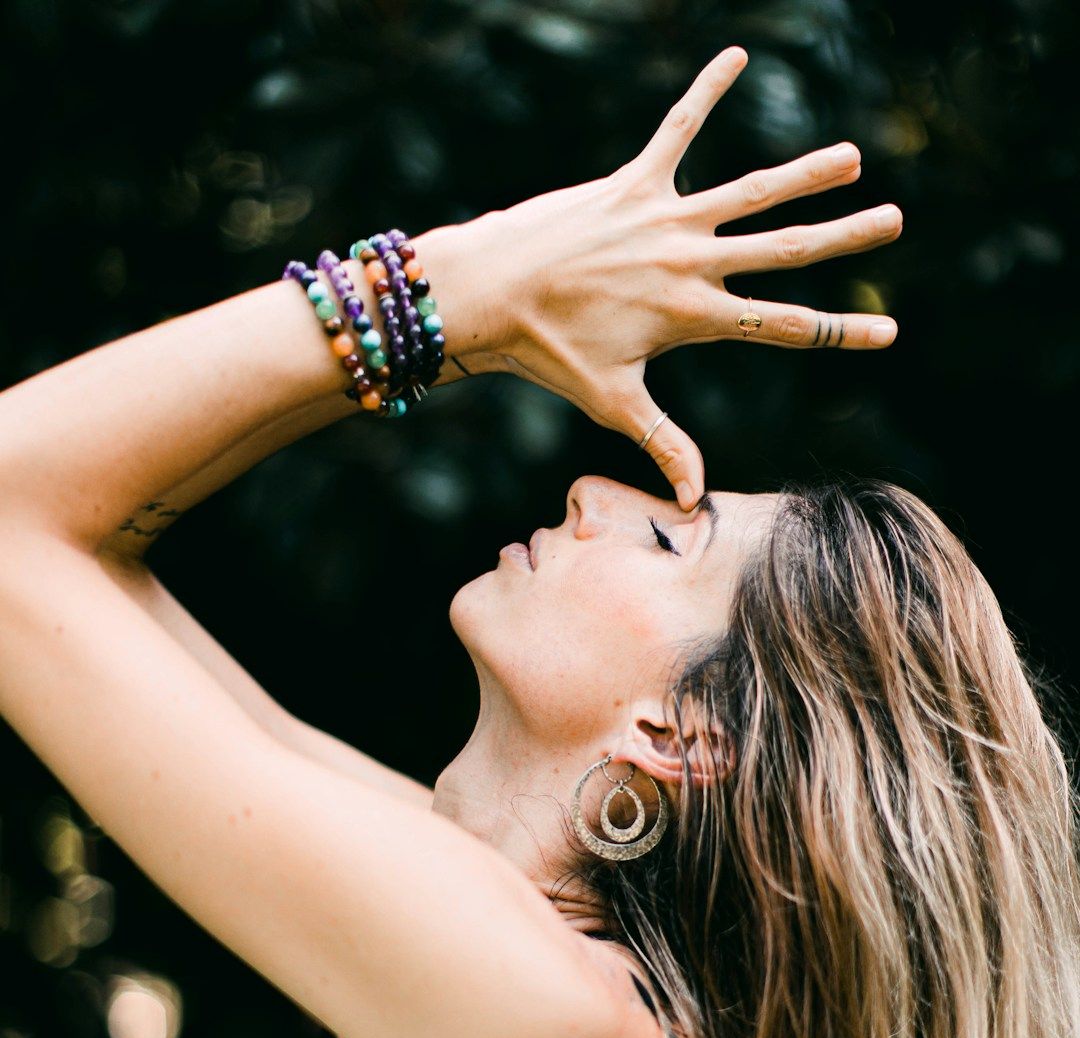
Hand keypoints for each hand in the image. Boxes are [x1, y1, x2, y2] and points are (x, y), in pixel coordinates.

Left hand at [477, 47, 901, 509]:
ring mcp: (664, 220)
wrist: (490, 296)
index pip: (783, 326)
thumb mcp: (613, 403)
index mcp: (694, 317)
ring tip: (852, 157)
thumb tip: (693, 503)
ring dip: (804, 173)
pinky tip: (737, 52)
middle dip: (844, 238)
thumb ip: (664, 445)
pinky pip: (678, 129)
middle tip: (894, 220)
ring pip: (750, 192)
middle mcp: (691, 264)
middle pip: (784, 251)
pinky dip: (706, 91)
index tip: (889, 330)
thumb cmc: (548, 355)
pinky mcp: (632, 183)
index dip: (840, 330)